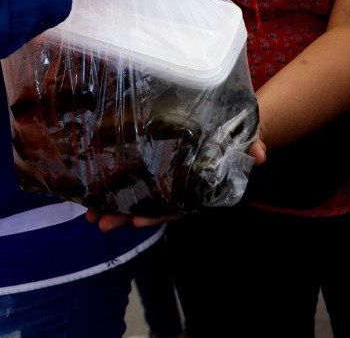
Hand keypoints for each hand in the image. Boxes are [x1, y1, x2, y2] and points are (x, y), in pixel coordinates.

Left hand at [84, 138, 265, 230]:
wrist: (232, 127)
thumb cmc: (237, 134)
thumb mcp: (248, 138)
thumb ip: (252, 147)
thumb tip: (260, 154)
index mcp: (198, 185)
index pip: (177, 205)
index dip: (158, 213)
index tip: (137, 220)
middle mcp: (179, 187)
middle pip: (150, 206)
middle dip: (125, 216)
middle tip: (100, 222)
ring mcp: (165, 178)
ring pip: (138, 198)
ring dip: (113, 207)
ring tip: (89, 215)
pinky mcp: (154, 165)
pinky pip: (134, 180)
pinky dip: (115, 188)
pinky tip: (94, 192)